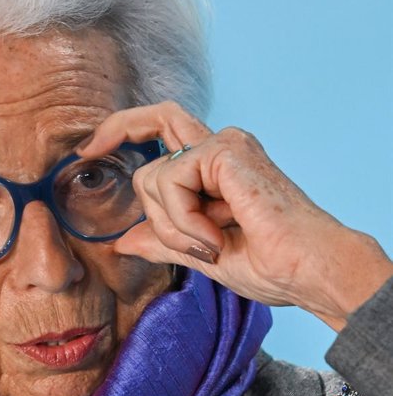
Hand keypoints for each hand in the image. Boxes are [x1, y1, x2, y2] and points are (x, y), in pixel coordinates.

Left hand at [78, 102, 392, 330]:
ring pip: (152, 176)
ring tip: (212, 244)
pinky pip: (170, 182)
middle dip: (150, 201)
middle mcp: (217, 144)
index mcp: (214, 162)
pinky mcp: (224, 151)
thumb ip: (162, 239)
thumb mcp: (199, 252)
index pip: (159, 123)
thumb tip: (123, 241)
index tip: (87, 150)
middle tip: (189, 241)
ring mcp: (222, 144)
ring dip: (172, 225)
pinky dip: (183, 220)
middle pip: (148, 129)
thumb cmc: (270, 263)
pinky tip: (216, 236)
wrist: (309, 273)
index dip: (120, 126)